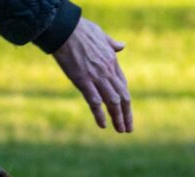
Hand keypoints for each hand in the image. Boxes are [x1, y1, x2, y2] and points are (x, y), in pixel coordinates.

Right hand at [52, 17, 131, 132]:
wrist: (65, 28)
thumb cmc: (81, 29)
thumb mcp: (101, 34)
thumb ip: (112, 43)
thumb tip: (122, 45)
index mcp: (112, 61)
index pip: (123, 84)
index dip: (125, 99)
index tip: (126, 109)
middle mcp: (107, 71)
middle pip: (122, 96)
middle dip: (127, 114)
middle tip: (129, 128)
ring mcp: (96, 77)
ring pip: (113, 101)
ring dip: (118, 118)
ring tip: (120, 130)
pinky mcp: (83, 81)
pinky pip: (95, 102)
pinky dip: (100, 115)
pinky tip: (103, 125)